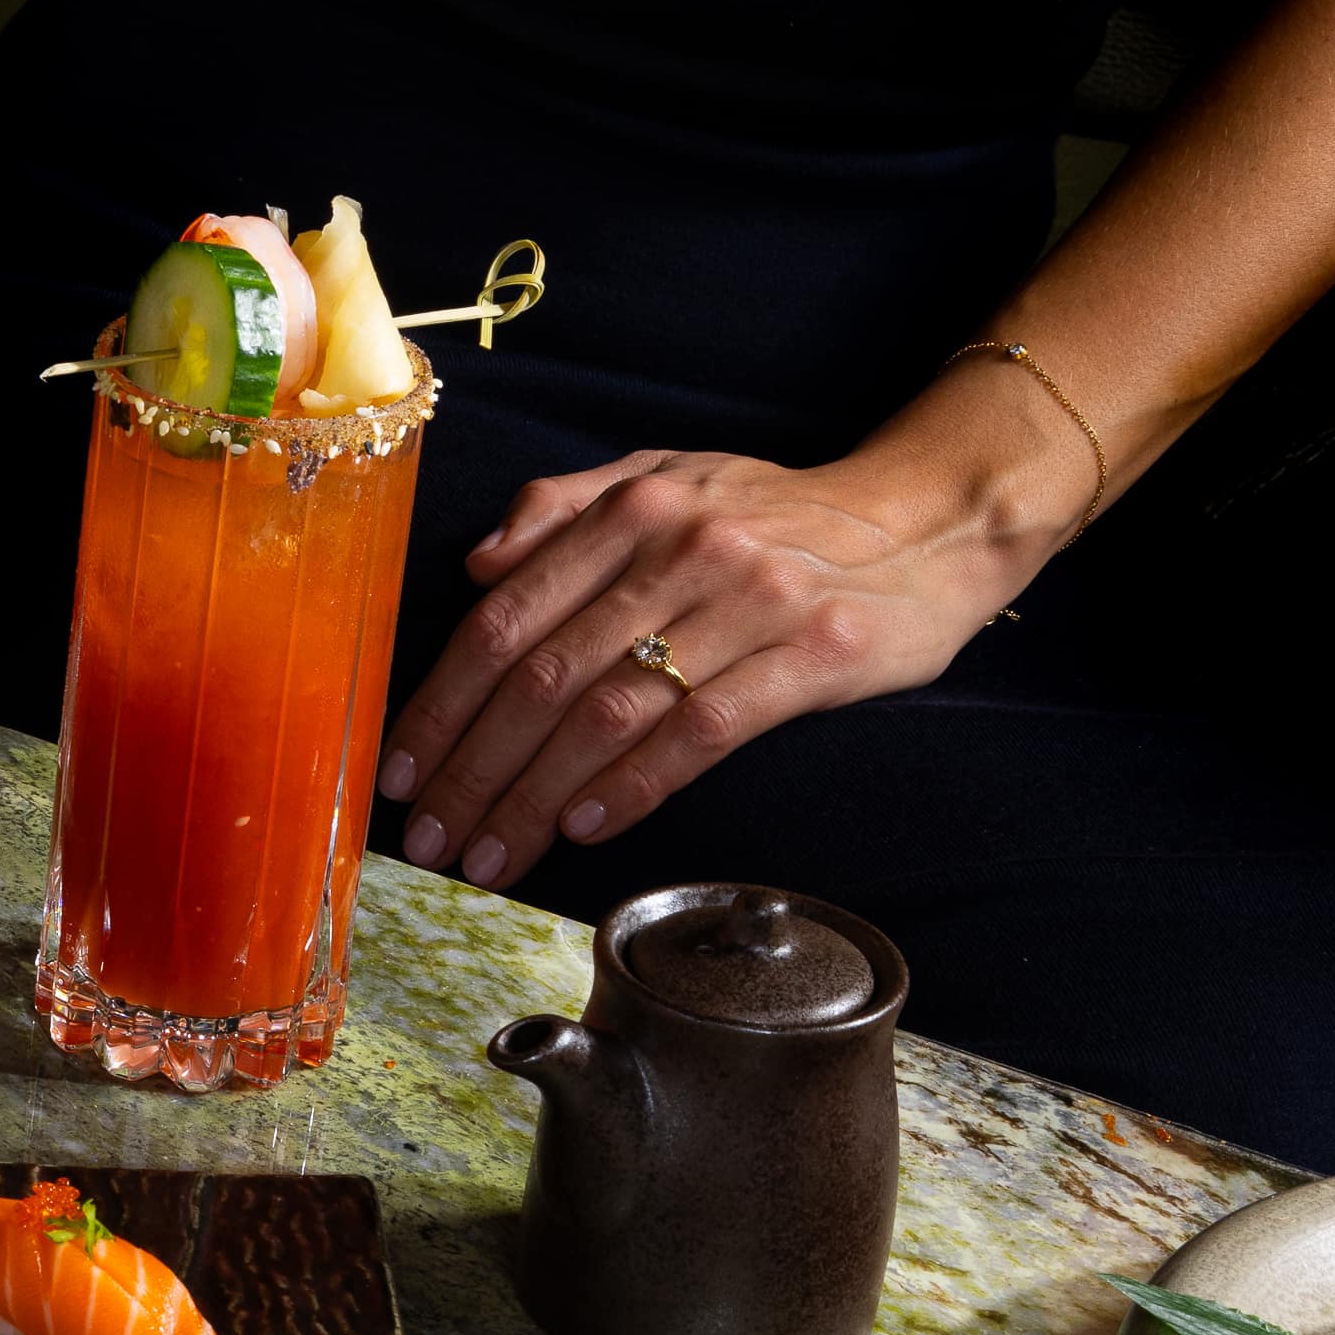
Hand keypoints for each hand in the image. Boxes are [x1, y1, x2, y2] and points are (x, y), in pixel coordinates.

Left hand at [375, 447, 1050, 894]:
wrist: (935, 517)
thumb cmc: (781, 512)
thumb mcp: (668, 479)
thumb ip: (563, 508)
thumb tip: (475, 562)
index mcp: (629, 511)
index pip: (504, 619)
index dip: (441, 702)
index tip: (400, 769)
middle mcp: (678, 551)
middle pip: (542, 678)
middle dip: (471, 771)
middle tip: (429, 840)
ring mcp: (747, 602)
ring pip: (608, 713)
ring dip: (535, 797)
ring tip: (491, 856)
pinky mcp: (812, 655)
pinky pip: (700, 730)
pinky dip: (632, 784)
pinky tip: (584, 827)